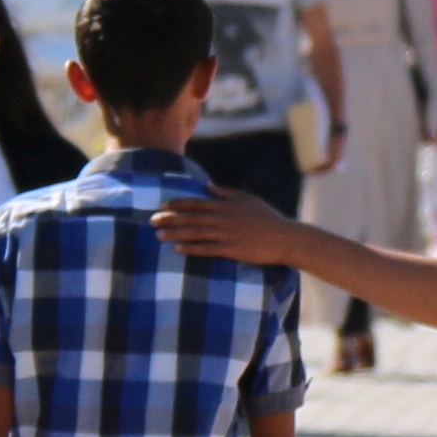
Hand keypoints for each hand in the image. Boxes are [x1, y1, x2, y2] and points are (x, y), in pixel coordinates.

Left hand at [150, 191, 301, 267]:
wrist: (285, 238)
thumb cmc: (268, 218)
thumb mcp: (248, 200)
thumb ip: (226, 193)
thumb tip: (207, 187)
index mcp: (227, 205)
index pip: (197, 203)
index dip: (178, 204)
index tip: (162, 206)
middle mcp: (223, 218)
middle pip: (191, 217)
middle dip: (170, 218)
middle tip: (152, 220)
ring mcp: (227, 234)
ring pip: (195, 232)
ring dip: (175, 233)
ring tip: (159, 235)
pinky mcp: (231, 249)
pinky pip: (206, 249)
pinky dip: (191, 249)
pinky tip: (177, 249)